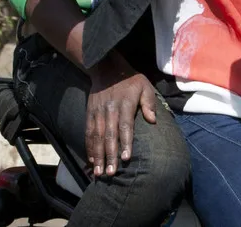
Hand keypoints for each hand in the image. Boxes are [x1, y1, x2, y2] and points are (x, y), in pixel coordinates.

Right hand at [85, 58, 157, 177]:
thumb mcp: (144, 86)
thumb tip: (153, 120)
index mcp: (124, 104)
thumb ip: (148, 103)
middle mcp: (110, 110)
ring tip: (100, 172)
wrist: (106, 67)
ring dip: (98, 155)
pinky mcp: (89, 113)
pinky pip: (88, 132)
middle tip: (111, 173)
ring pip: (97, 137)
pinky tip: (92, 160)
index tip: (126, 158)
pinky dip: (89, 147)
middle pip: (109, 135)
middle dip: (110, 155)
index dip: (125, 142)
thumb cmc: (130, 80)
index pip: (125, 126)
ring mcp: (98, 112)